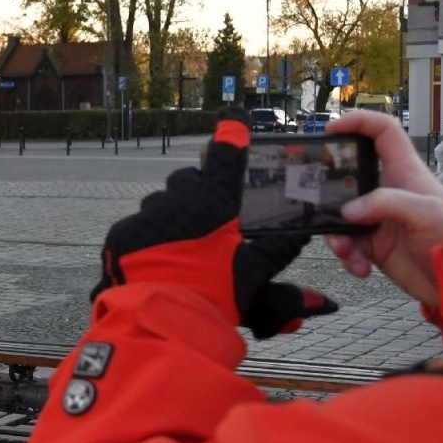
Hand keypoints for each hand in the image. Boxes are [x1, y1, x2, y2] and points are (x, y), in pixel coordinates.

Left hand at [94, 108, 337, 338]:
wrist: (158, 322)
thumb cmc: (213, 300)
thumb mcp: (255, 290)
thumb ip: (291, 296)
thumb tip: (322, 304)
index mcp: (215, 202)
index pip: (226, 155)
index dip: (232, 135)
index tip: (234, 121)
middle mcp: (179, 199)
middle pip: (191, 182)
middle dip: (200, 196)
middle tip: (209, 229)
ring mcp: (147, 215)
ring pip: (162, 205)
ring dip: (172, 219)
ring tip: (182, 253)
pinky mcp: (121, 234)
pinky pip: (137, 227)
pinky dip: (148, 240)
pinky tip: (157, 264)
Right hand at [322, 111, 442, 306]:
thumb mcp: (426, 213)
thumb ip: (386, 203)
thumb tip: (348, 211)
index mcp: (405, 172)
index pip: (383, 132)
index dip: (359, 122)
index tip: (331, 129)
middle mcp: (389, 192)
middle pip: (349, 177)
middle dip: (330, 191)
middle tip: (317, 200)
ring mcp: (379, 219)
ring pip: (341, 216)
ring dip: (337, 235)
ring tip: (346, 250)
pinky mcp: (374, 246)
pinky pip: (348, 245)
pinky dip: (348, 257)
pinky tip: (360, 267)